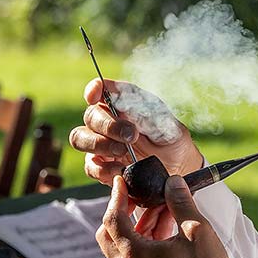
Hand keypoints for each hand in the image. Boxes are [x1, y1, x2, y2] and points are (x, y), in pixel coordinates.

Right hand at [69, 78, 203, 185]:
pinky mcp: (101, 166)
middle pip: (91, 115)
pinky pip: (90, 165)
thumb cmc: (170, 140)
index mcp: (122, 103)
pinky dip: (103, 168)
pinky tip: (121, 169)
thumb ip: (146, 112)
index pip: (101, 89)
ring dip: (99, 144)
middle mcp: (107, 121)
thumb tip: (124, 105)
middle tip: (131, 135)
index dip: (94, 89)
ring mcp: (101, 143)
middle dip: (108, 125)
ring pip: (80, 138)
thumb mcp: (166, 123)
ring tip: (122, 151)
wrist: (177, 168)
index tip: (94, 95)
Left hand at [96, 175, 231, 257]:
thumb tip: (172, 182)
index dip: (116, 196)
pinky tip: (166, 227)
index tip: (122, 180)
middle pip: (109, 232)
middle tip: (138, 196)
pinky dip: (142, 239)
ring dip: (137, 224)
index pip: (112, 219)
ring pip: (121, 244)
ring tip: (164, 210)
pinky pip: (132, 256)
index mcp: (135, 255)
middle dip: (122, 210)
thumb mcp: (197, 230)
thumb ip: (180, 202)